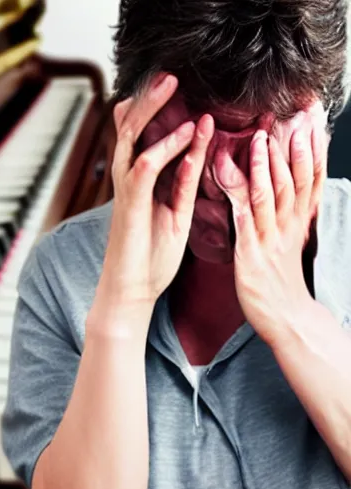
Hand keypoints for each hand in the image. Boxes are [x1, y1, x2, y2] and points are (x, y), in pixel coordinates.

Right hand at [92, 74, 214, 332]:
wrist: (132, 291)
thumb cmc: (150, 257)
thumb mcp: (175, 215)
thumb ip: (182, 185)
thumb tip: (194, 156)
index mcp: (140, 185)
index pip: (141, 140)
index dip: (154, 114)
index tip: (175, 93)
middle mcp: (129, 183)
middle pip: (131, 131)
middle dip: (149, 102)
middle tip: (168, 76)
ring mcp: (127, 193)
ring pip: (131, 141)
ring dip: (152, 111)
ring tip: (171, 85)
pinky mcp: (130, 207)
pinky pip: (145, 170)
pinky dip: (165, 149)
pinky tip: (185, 133)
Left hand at [215, 116, 328, 343]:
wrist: (288, 320)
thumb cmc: (283, 282)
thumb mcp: (291, 244)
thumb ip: (289, 215)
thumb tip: (287, 191)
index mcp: (299, 222)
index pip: (310, 178)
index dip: (313, 148)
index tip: (312, 119)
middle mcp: (289, 225)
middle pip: (297, 179)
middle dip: (296, 146)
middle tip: (296, 114)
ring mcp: (271, 237)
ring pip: (273, 193)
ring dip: (269, 164)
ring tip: (264, 136)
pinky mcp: (252, 251)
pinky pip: (244, 216)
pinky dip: (238, 191)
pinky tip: (229, 173)